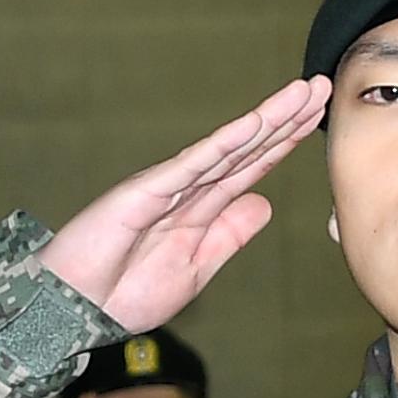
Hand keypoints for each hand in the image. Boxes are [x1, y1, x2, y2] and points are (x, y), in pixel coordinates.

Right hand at [38, 80, 328, 333]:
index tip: (318, 115)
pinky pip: (192, 165)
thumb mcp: (196, 269)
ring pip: (227, 147)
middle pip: (248, 147)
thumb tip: (264, 204)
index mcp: (202, 208)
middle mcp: (189, 188)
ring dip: (266, 119)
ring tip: (300, 93)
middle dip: (287, 118)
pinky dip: (223, 145)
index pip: (253, 167)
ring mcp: (168, 186)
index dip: (287, 141)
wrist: (74, 311)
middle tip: (323, 85)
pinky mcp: (144, 192)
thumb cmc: (125, 293)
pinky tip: (253, 125)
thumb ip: (228, 235)